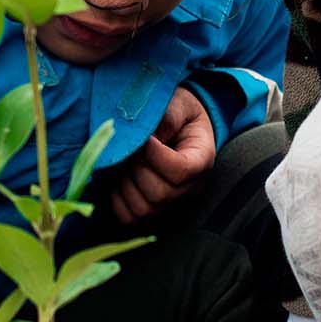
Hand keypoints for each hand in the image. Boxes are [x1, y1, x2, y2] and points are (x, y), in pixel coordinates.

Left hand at [111, 86, 215, 223]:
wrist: (176, 124)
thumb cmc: (177, 112)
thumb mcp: (176, 105)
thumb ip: (165, 118)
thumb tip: (144, 140)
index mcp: (202, 158)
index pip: (180, 170)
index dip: (155, 155)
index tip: (145, 137)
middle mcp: (191, 187)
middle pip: (160, 193)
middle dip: (138, 168)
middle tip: (132, 146)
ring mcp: (172, 202)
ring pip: (143, 209)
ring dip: (126, 183)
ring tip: (127, 160)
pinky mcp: (152, 209)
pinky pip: (129, 217)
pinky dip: (118, 198)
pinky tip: (120, 176)